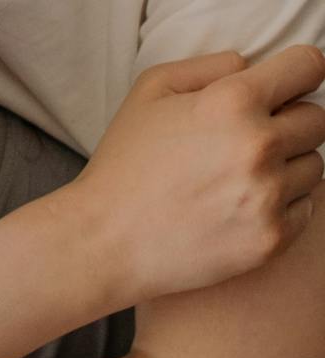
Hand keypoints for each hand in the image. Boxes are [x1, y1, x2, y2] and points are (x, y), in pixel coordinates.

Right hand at [74, 46, 324, 301]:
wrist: (98, 245)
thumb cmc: (120, 168)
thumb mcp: (147, 94)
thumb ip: (208, 67)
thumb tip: (250, 69)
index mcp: (232, 103)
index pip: (308, 67)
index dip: (293, 77)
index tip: (278, 94)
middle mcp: (258, 146)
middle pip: (316, 120)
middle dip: (285, 127)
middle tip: (242, 148)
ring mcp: (267, 196)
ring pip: (312, 166)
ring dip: (284, 170)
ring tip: (236, 184)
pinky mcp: (269, 239)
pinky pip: (303, 210)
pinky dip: (278, 210)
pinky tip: (237, 212)